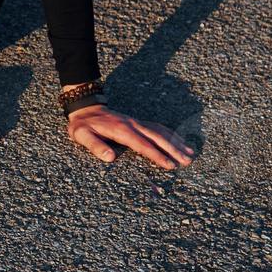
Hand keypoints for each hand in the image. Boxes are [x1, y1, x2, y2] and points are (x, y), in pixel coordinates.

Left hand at [67, 103, 193, 169]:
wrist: (85, 107)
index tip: (170, 164)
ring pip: (160, 131)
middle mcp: (132, 124)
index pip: (142, 144)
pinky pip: (157, 127)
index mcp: (120, 130)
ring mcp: (136, 122)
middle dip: (174, 149)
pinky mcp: (137, 122)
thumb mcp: (81, 135)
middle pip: (157, 137)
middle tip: (187, 161)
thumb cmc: (82, 125)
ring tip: (190, 153)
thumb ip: (95, 146)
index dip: (157, 155)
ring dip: (176, 141)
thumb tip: (110, 158)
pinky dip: (170, 134)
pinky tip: (179, 141)